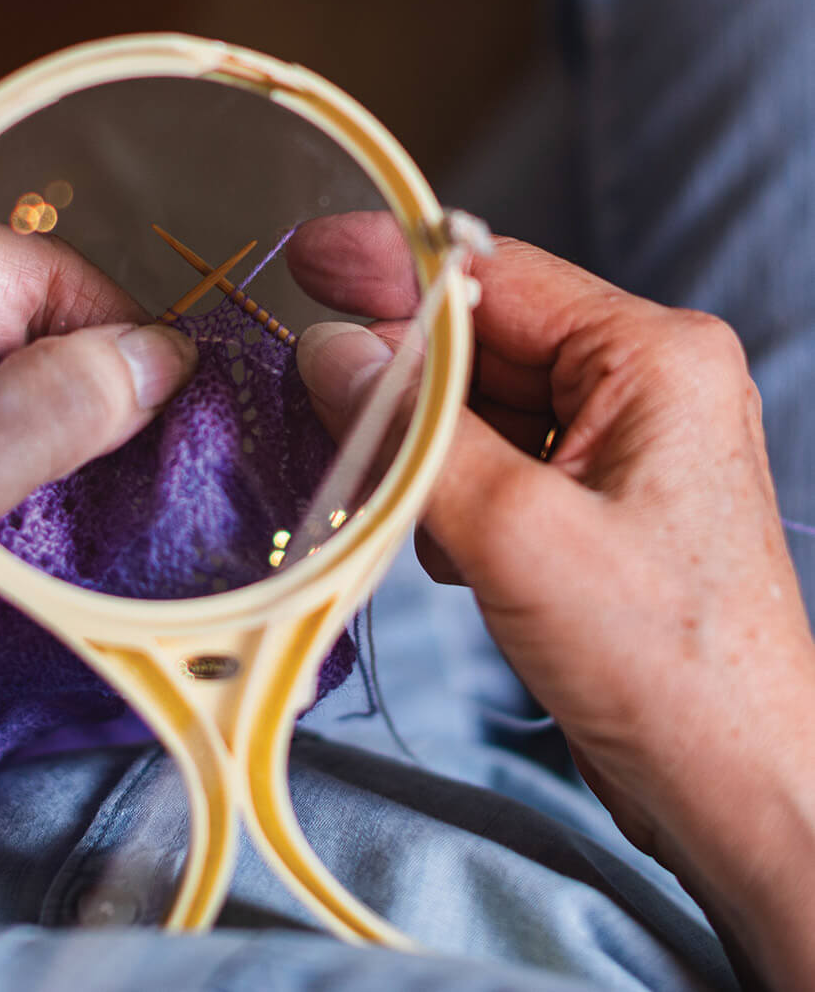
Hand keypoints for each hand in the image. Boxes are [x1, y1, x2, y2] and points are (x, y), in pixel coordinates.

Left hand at [0, 219, 196, 736]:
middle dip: (93, 397)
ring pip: (26, 375)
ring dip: (66, 436)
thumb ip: (50, 415)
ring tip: (97, 495)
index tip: (170, 413)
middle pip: (41, 327)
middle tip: (134, 471)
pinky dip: (34, 458)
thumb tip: (164, 360)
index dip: (120, 340)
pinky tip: (51, 506)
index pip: (48, 276)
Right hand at [292, 213, 814, 989]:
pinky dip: (447, 490)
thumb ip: (414, 432)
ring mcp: (620, 446)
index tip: (308, 256)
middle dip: (397, 372)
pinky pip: (496, 463)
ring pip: (480, 409)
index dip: (393, 265)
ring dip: (418, 445)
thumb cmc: (658, 660)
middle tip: (309, 383)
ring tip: (379, 493)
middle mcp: (642, 384)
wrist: (733, 786)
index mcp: (652, 356)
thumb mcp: (516, 532)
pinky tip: (438, 545)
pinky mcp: (595, 503)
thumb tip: (329, 350)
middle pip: (483, 343)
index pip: (497, 277)